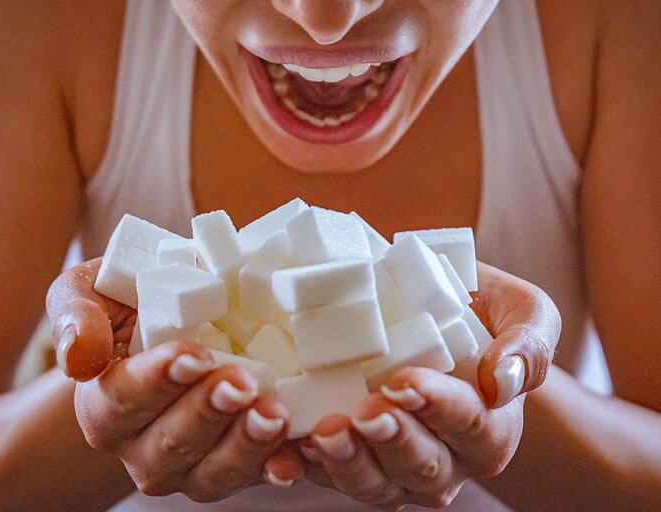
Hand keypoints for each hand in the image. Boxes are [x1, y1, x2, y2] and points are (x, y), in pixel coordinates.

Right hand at [46, 258, 301, 500]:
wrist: (176, 317)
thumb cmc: (133, 300)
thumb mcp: (91, 289)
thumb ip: (75, 312)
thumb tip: (80, 358)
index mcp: (105, 404)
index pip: (123, 400)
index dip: (158, 381)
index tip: (194, 355)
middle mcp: (142, 445)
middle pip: (170, 444)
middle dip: (208, 413)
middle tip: (242, 382)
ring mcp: (191, 463)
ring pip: (212, 472)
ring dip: (245, 446)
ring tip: (273, 414)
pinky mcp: (235, 464)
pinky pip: (255, 476)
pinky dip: (277, 467)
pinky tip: (294, 456)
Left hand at [297, 262, 559, 509]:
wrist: (430, 314)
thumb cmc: (476, 310)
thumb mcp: (522, 310)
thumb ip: (530, 342)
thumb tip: (504, 381)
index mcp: (489, 426)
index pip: (472, 425)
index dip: (440, 408)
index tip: (406, 382)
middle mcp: (447, 457)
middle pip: (424, 467)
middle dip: (393, 442)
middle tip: (365, 411)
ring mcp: (396, 464)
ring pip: (377, 485)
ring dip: (349, 464)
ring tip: (323, 434)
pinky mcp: (353, 458)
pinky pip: (329, 475)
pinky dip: (306, 468)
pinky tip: (285, 453)